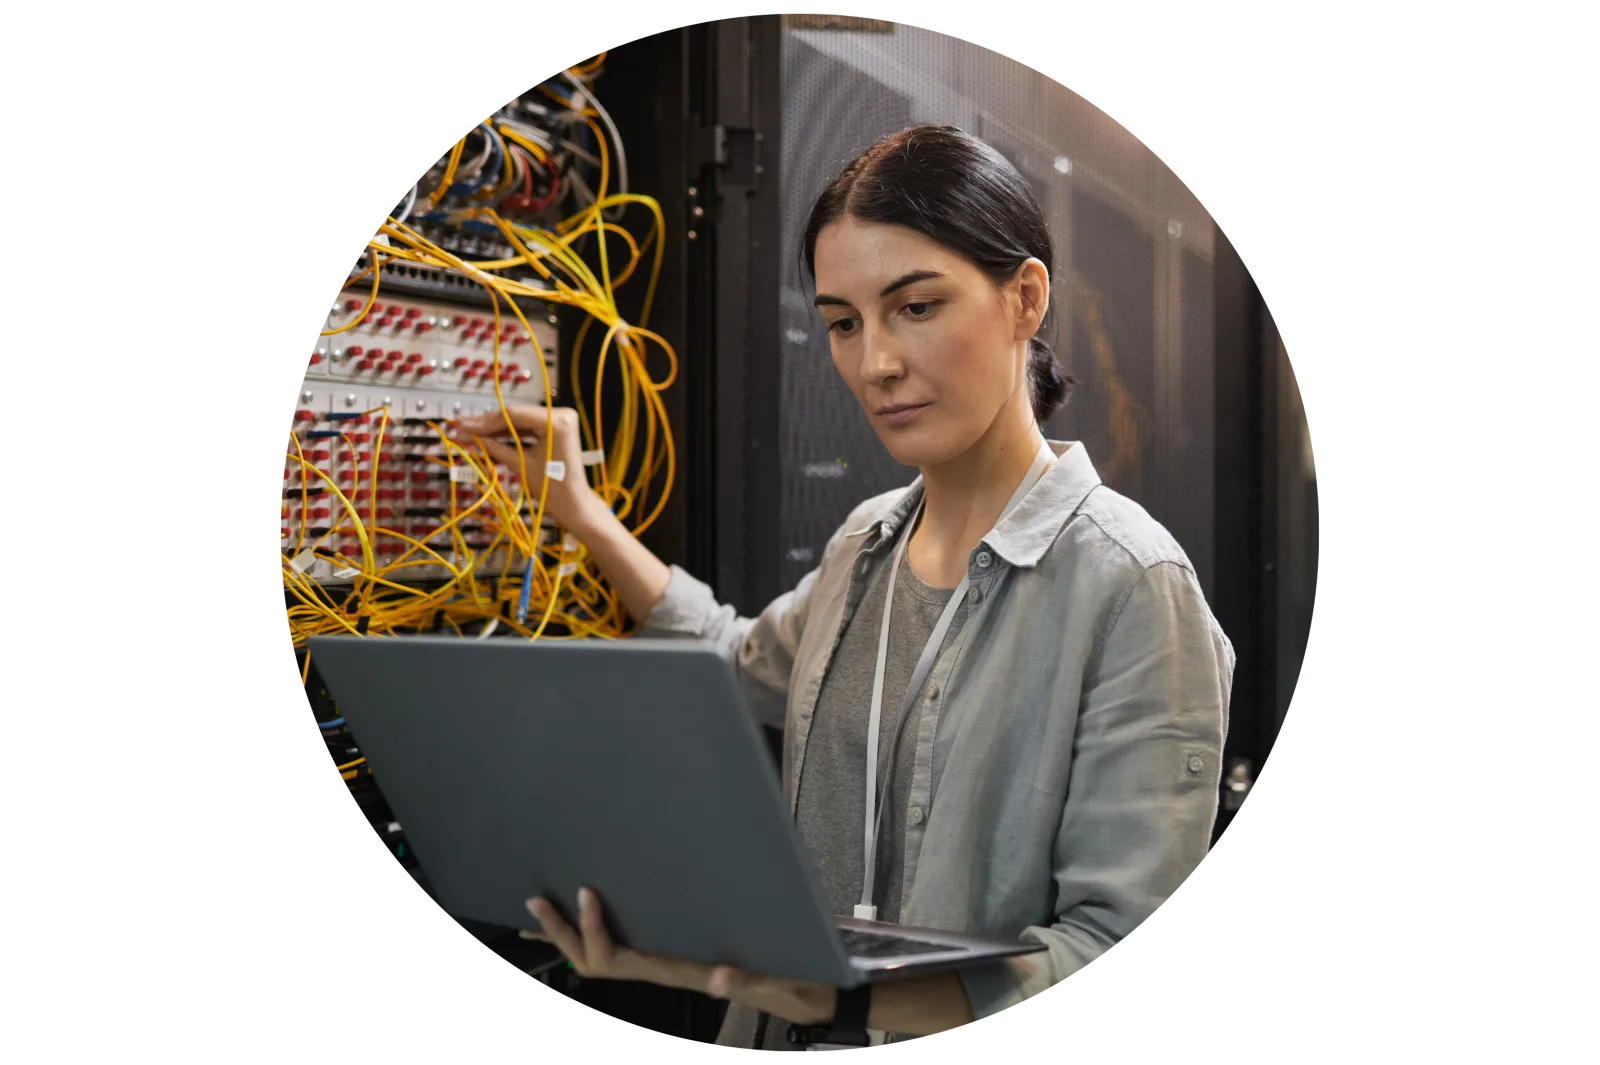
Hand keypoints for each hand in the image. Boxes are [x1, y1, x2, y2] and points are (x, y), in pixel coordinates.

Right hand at [447, 403, 598, 530]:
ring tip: (468, 431)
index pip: (514, 415)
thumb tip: (465, 435)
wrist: (573, 504)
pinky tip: (486, 435)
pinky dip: (509, 433)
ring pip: (519, 421)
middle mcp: (561, 414)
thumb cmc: (552, 488)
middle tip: (460, 426)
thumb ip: (493, 446)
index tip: (461, 424)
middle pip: (515, 416)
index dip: (485, 420)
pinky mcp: (555, 428)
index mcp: (557, 421)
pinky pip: (527, 428)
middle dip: (487, 424)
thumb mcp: (520, 464)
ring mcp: (559, 420)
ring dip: (495, 428)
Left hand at [525, 887, 839, 1026]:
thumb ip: (748, 979)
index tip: (587, 892)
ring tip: (544, 911)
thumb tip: (720, 979)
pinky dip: (596, 935)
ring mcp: (665, 967)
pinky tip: (588, 920)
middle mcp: (663, 970)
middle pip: (593, 962)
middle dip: (561, 934)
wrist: (806, 997)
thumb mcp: (776, 979)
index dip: (595, 929)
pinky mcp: (673, 961)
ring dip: (569, 936)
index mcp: (677, 970)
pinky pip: (623, 951)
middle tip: (537, 902)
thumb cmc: (790, 983)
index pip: (617, 958)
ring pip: (602, 960)